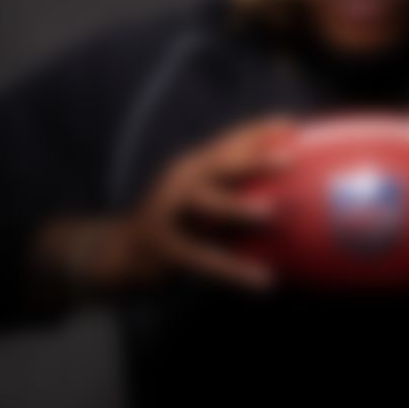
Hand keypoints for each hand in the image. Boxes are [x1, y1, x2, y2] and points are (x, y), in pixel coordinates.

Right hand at [37, 116, 293, 297]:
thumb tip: (290, 201)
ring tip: (273, 213)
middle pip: (218, 164)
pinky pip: (203, 259)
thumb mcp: (201, 206)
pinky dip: (235, 270)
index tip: (291, 124)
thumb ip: (235, 198)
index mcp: (191, 168)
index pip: (227, 142)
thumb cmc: (177, 230)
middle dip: (254, 157)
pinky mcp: (163, 248)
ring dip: (238, 206)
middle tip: (291, 158)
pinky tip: (266, 283)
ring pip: (204, 205)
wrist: (117, 257)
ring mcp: (167, 213)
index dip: (257, 131)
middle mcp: (179, 183)